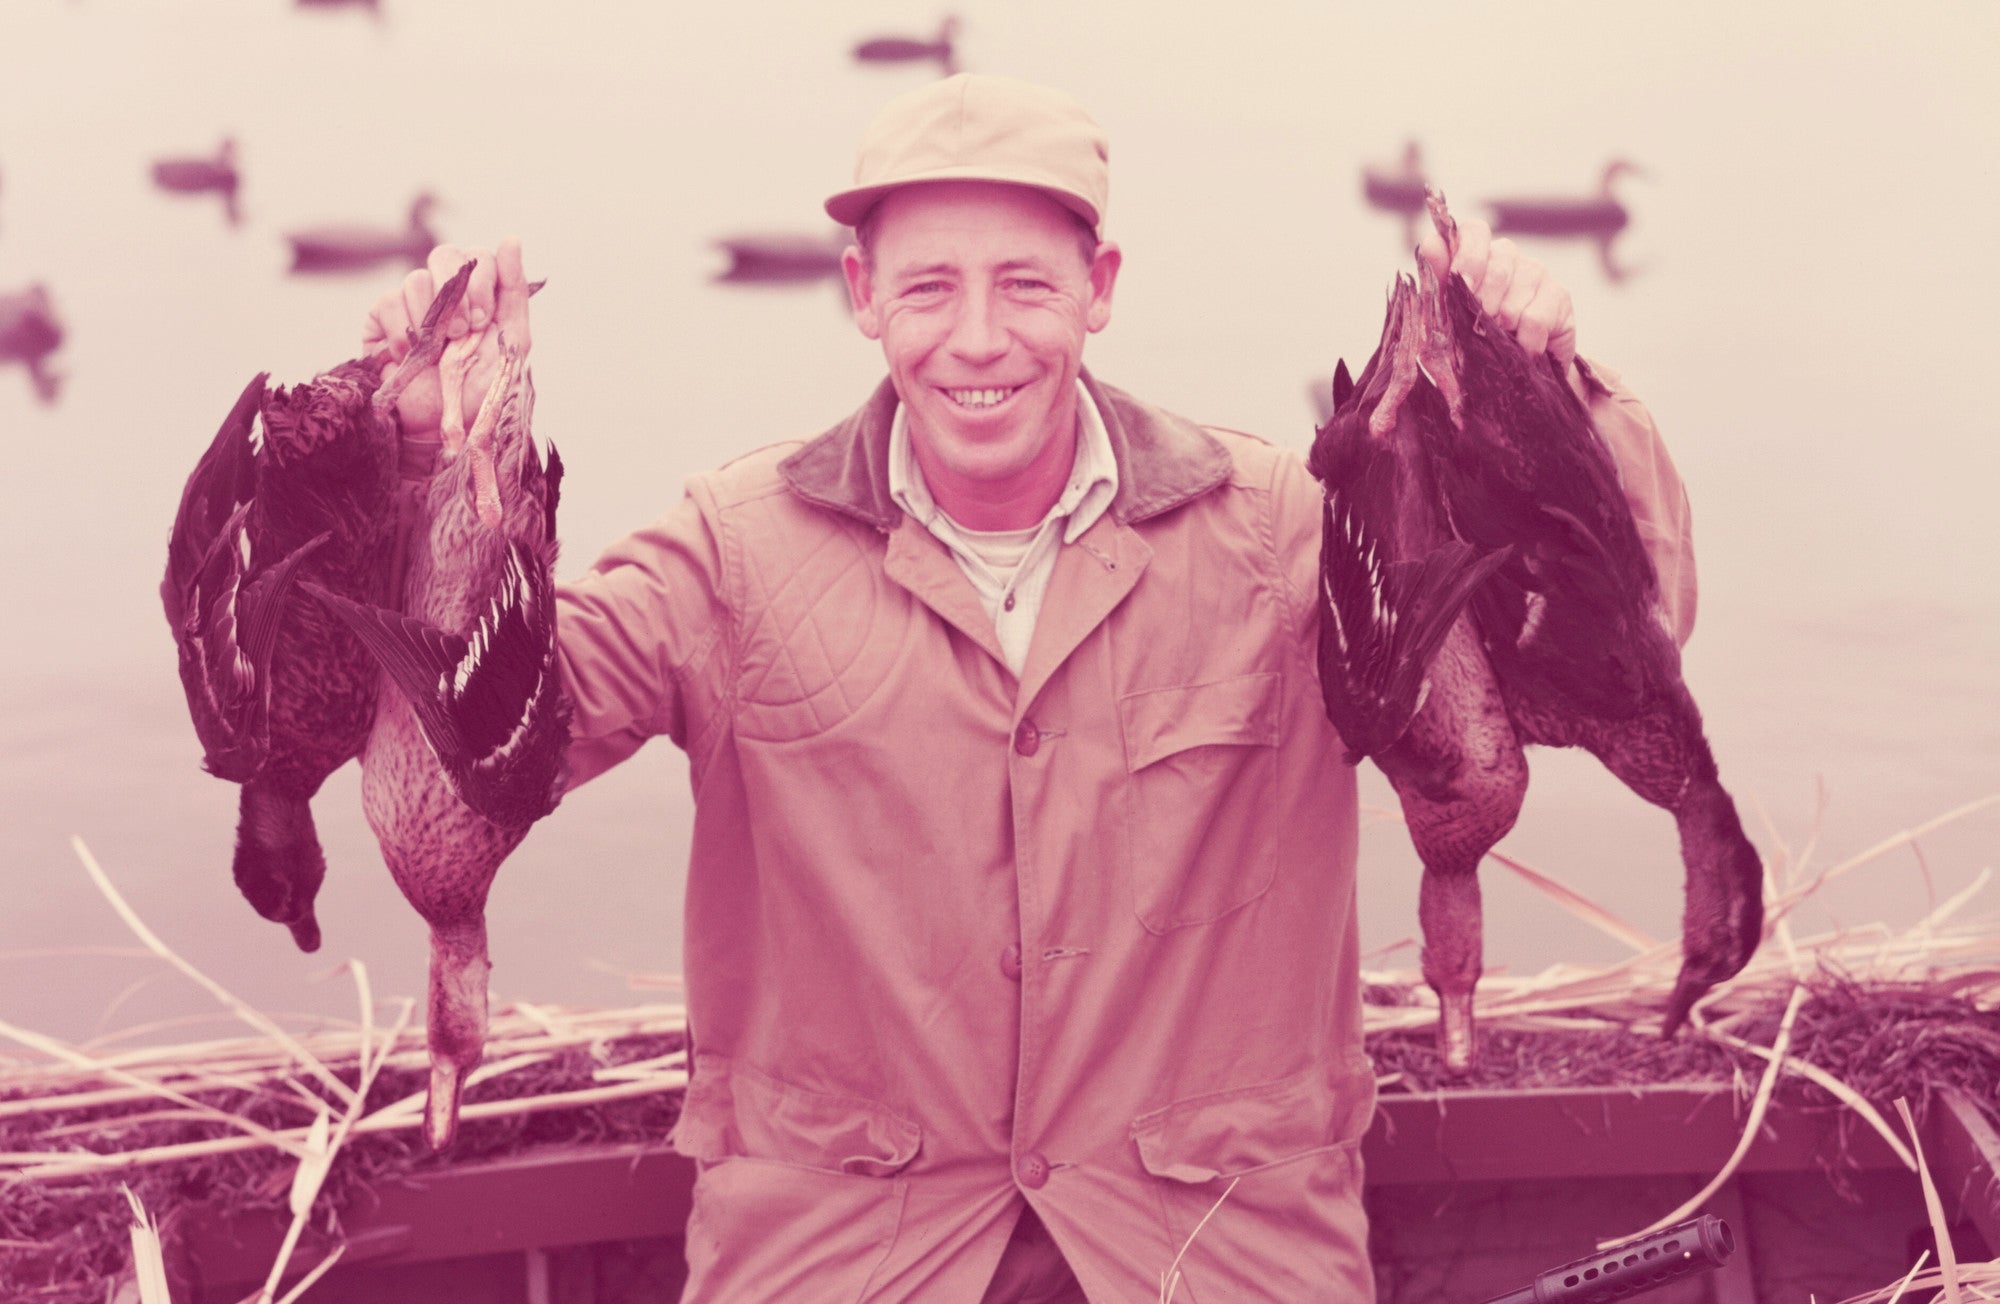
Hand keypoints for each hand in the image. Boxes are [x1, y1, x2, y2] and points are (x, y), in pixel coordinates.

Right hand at [362, 237, 533, 440]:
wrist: (445, 428)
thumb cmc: (481, 390)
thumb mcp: (512, 342)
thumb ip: (514, 291)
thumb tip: (511, 239)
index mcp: (477, 294)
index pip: (477, 256)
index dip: (481, 281)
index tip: (483, 320)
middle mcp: (443, 293)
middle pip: (444, 254)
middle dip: (456, 293)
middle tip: (463, 331)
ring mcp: (410, 304)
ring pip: (415, 279)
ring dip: (431, 318)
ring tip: (439, 351)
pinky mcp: (379, 320)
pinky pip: (387, 302)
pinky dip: (402, 330)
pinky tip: (412, 355)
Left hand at [1417, 216, 1576, 370]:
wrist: (1513, 373)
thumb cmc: (1475, 340)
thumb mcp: (1449, 315)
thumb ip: (1437, 281)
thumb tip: (1430, 245)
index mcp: (1477, 256)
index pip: (1475, 231)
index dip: (1468, 255)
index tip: (1462, 283)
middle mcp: (1509, 258)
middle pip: (1499, 262)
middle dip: (1483, 302)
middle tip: (1480, 325)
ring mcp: (1537, 273)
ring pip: (1516, 296)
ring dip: (1504, 326)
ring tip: (1501, 338)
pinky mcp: (1559, 296)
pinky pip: (1536, 318)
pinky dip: (1525, 341)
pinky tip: (1523, 349)